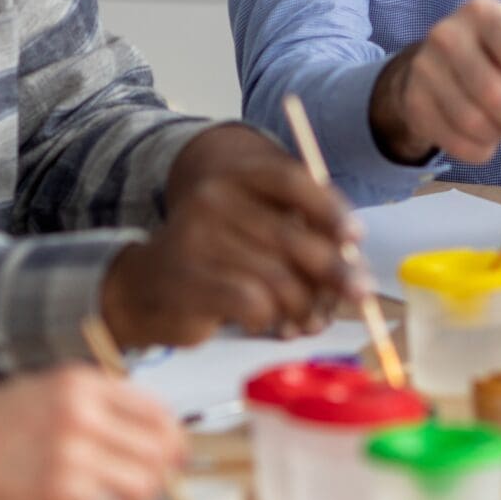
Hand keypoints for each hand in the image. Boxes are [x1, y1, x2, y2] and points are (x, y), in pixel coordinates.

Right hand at [0, 367, 186, 499]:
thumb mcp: (46, 389)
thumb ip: (96, 402)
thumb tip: (148, 427)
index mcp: (81, 383)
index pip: (154, 409)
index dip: (172, 435)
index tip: (175, 451)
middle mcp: (82, 416)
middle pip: (157, 448)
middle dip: (163, 469)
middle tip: (153, 481)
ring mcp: (72, 458)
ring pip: (145, 483)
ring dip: (145, 497)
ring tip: (126, 499)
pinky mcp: (60, 499)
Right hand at [107, 131, 359, 343]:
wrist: (143, 288)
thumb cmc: (214, 261)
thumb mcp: (252, 231)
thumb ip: (298, 233)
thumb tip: (353, 261)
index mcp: (233, 177)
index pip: (291, 181)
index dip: (330, 209)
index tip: (356, 237)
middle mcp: (212, 199)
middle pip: (294, 236)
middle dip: (334, 272)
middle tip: (357, 294)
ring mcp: (198, 238)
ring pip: (280, 278)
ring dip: (305, 306)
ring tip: (310, 320)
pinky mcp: (191, 281)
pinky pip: (254, 303)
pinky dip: (271, 318)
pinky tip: (267, 322)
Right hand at [369, 0, 500, 165]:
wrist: (436, 67)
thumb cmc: (495, 57)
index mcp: (484, 13)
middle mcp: (448, 35)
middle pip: (491, 91)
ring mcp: (426, 68)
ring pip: (473, 121)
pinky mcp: (414, 102)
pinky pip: (455, 141)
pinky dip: (481, 151)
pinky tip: (490, 142)